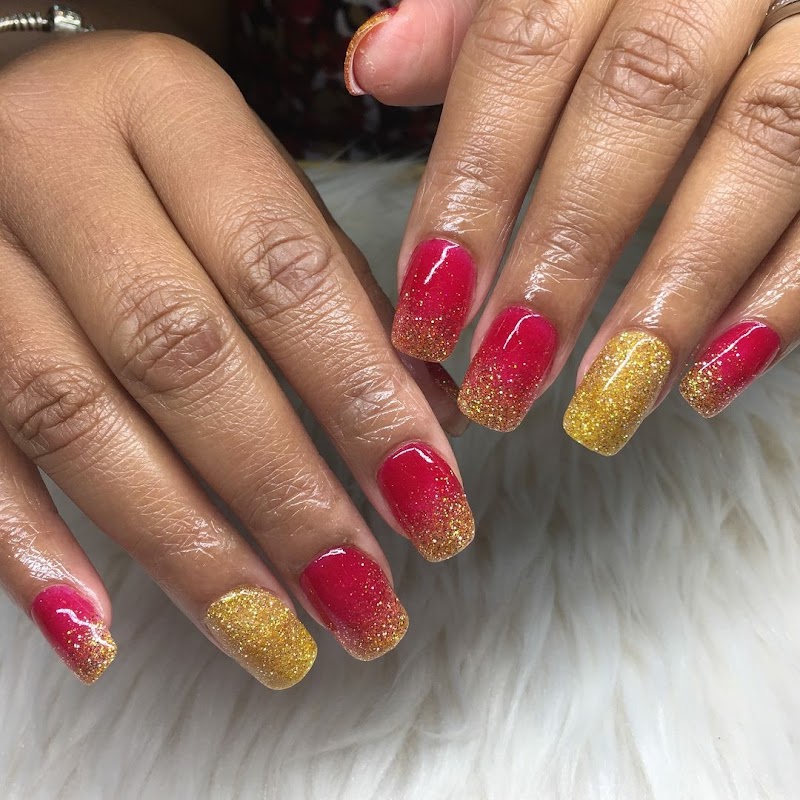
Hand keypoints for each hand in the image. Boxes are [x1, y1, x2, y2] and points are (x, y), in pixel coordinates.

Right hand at [0, 32, 473, 687]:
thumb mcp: (256, 178)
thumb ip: (338, 288)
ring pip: (76, 417)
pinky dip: (26, 549)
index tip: (434, 505)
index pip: (288, 273)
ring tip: (273, 637)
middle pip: (184, 357)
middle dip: (286, 497)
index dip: (367, 402)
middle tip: (364, 600)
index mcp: (167, 106)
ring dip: (184, 548)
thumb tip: (427, 418)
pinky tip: (99, 632)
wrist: (24, 109)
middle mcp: (54, 161)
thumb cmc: (163, 156)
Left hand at [347, 0, 798, 452]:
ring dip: (674, 290)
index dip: (472, 184)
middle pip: (639, 96)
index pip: (522, 47)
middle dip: (565, 252)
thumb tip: (373, 65)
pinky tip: (707, 377)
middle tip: (507, 374)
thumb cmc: (631, 8)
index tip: (430, 310)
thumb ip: (469, 26)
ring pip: (759, 142)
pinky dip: (783, 296)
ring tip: (606, 399)